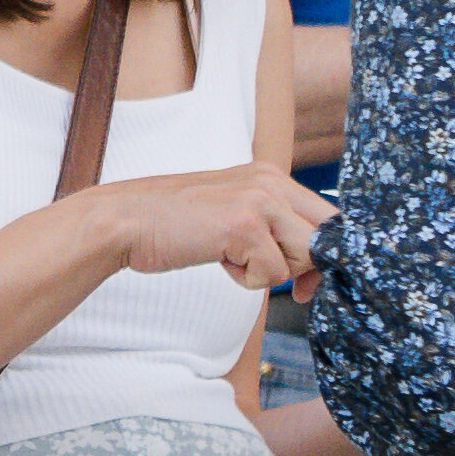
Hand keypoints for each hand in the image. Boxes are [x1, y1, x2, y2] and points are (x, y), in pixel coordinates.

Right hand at [96, 164, 328, 300]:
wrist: (125, 221)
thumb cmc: (174, 224)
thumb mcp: (233, 212)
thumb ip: (274, 227)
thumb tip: (317, 268)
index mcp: (270, 175)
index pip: (330, 218)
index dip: (325, 254)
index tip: (304, 279)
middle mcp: (271, 182)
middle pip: (326, 239)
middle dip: (305, 268)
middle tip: (265, 272)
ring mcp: (259, 202)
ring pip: (304, 258)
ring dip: (270, 272)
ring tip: (231, 256)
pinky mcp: (244, 226)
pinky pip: (272, 275)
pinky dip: (246, 280)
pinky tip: (218, 260)